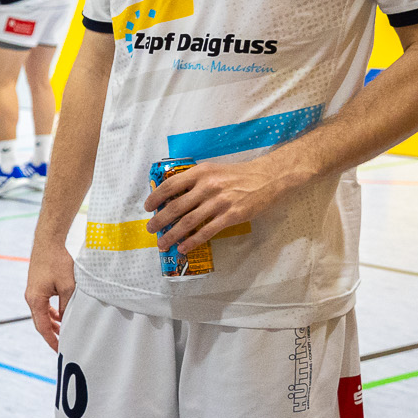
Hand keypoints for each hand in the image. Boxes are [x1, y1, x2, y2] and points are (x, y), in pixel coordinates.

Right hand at [25, 239, 76, 349]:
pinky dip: (52, 312)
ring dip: (53, 323)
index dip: (52, 340)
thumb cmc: (57, 262)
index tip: (61, 350)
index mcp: (35, 300)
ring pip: (42, 313)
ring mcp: (33, 291)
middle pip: (40, 322)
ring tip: (64, 331)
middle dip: (52, 334)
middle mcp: (31, 297)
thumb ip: (67, 306)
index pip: (42, 327)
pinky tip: (60, 314)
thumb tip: (68, 321)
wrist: (48, 242)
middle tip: (64, 344)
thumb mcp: (68, 287)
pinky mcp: (37, 285)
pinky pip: (43, 304)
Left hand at [143, 154, 290, 252]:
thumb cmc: (239, 175)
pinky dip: (192, 241)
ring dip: (172, 234)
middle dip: (160, 220)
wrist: (269, 178)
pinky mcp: (232, 215)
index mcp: (201, 173)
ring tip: (162, 243)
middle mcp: (208, 186)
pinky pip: (207, 231)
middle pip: (176, 206)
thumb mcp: (213, 170)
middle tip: (150, 229)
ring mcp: (220, 202)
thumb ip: (194, 181)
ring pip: (189, 221)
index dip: (156, 198)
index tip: (148, 208)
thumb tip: (172, 197)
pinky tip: (183, 247)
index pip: (170, 185)